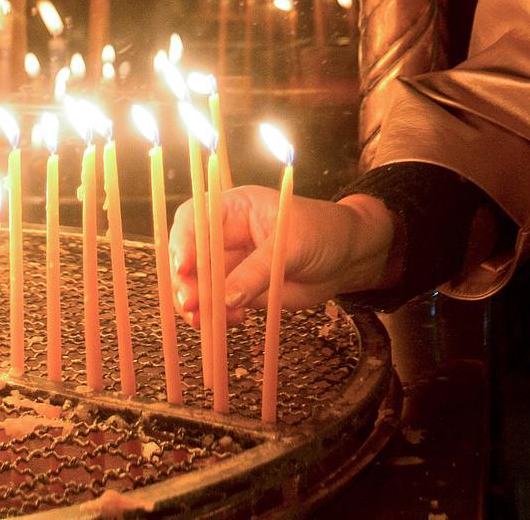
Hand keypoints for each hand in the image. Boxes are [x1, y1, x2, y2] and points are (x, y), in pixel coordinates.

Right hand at [170, 188, 394, 327]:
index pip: (195, 219)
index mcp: (234, 208)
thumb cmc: (322, 233)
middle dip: (185, 281)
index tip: (183, 268)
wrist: (347, 258)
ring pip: (199, 284)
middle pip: (190, 256)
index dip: (183, 241)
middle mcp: (226, 235)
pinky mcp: (241, 289)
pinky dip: (217, 316)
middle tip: (190, 304)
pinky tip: (232, 321)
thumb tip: (225, 298)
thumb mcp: (290, 245)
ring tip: (205, 321)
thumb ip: (256, 270)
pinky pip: (218, 304)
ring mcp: (232, 264)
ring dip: (197, 304)